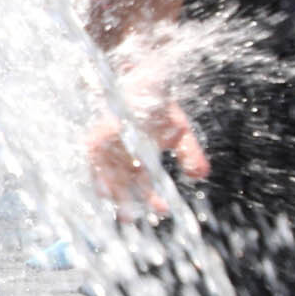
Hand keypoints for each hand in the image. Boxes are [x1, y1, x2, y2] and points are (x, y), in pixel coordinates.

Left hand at [87, 100, 208, 217]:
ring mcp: (107, 147)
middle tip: (134, 220)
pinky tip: (102, 191)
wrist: (143, 75)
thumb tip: (201, 176)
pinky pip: (93, 161)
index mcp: (141, 156)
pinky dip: (97, 176)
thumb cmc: (158, 103)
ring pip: (106, 177)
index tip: (164, 211)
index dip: (153, 198)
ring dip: (113, 196)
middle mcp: (122, 155)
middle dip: (129, 203)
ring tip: (121, 212)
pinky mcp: (96, 136)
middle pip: (123, 185)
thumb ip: (189, 153)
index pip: (145, 184)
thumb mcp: (178, 131)